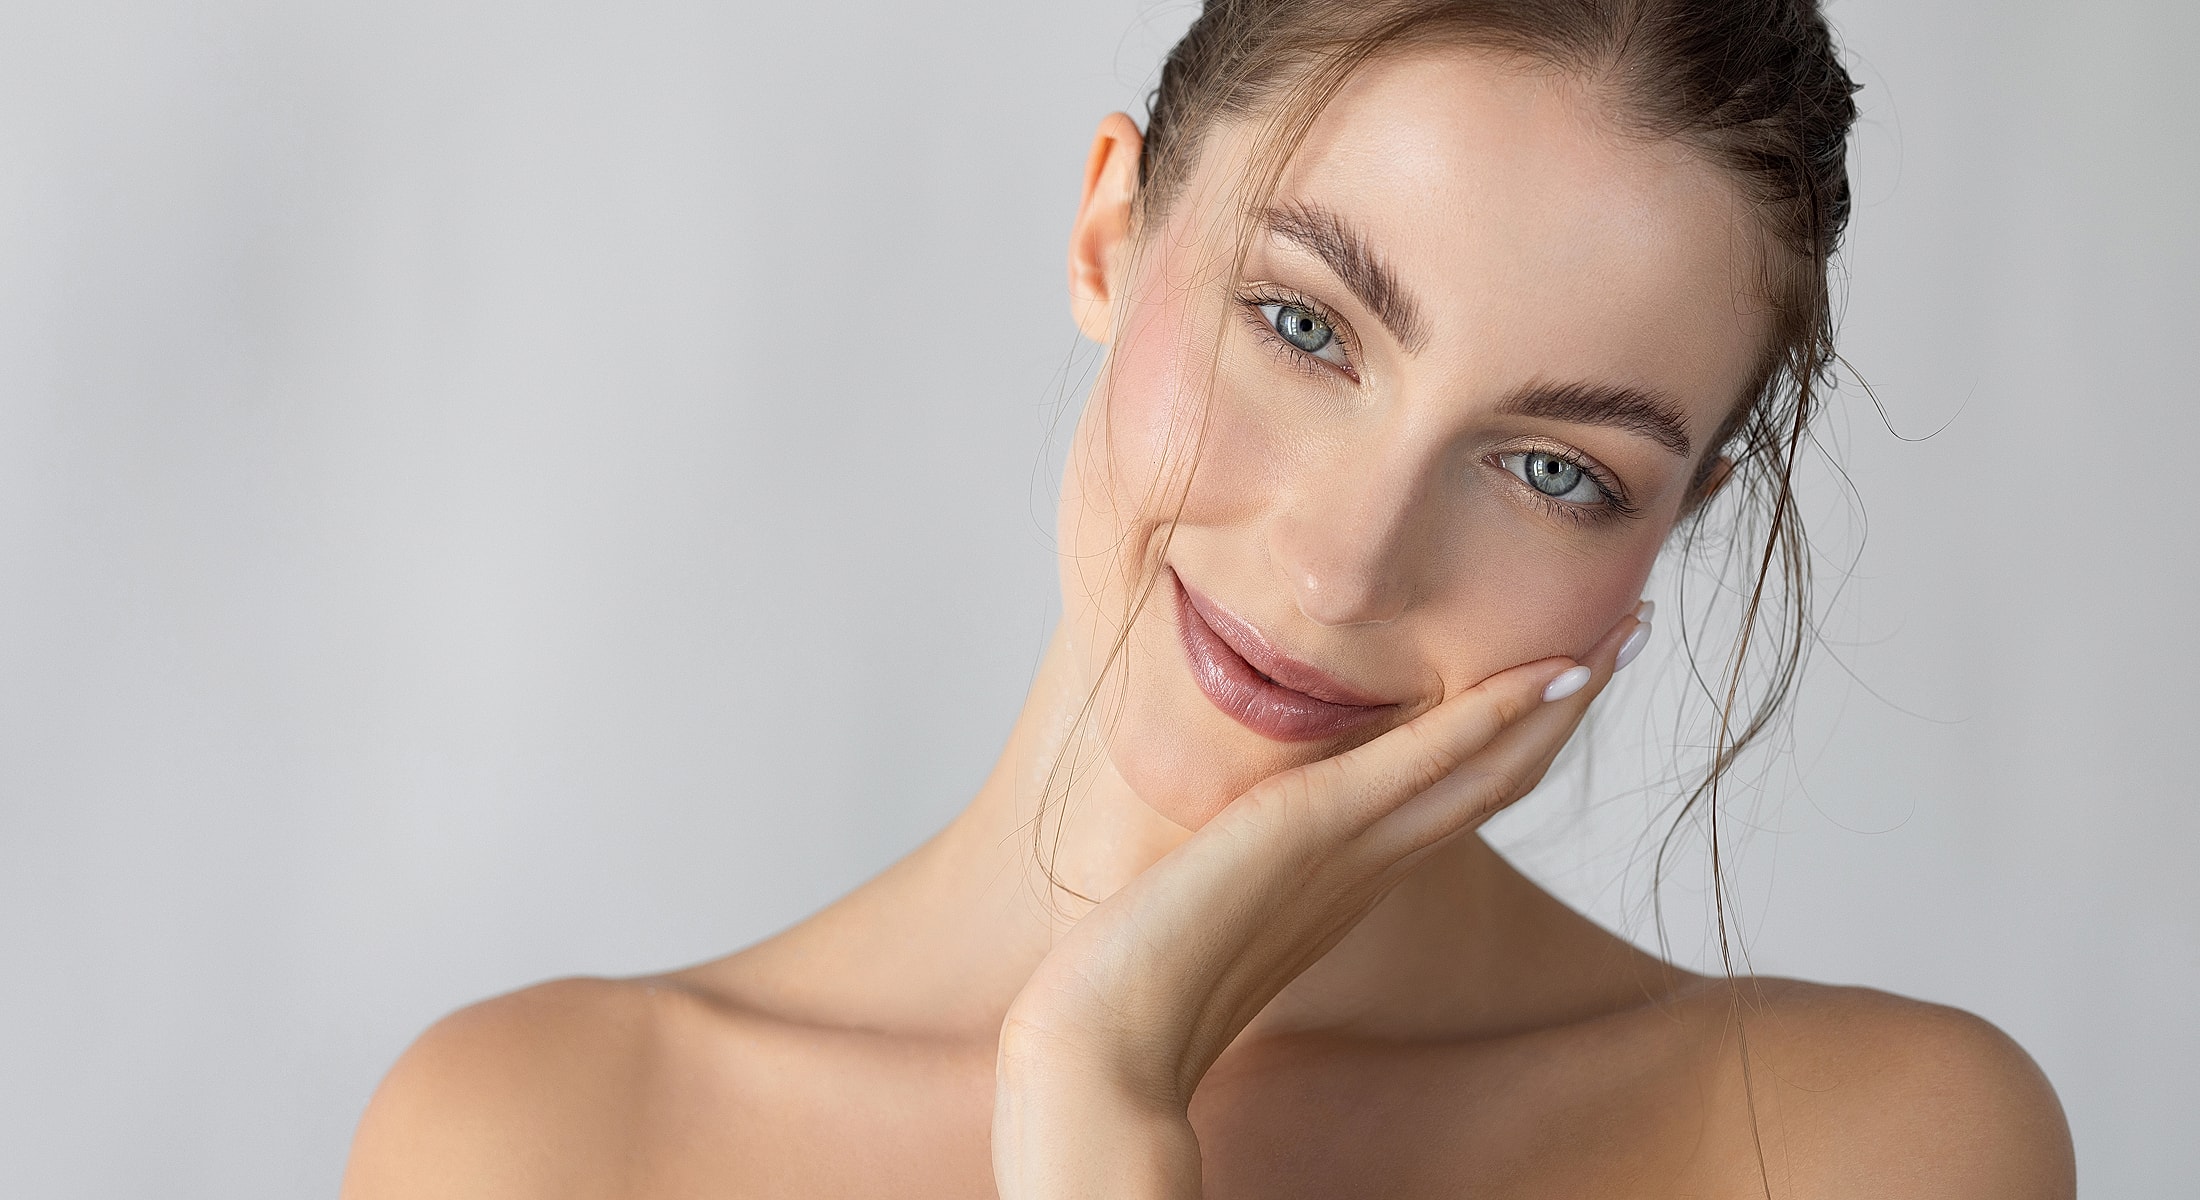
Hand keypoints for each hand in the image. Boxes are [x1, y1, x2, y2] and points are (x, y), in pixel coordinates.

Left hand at [991, 605, 1647, 1199]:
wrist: (1105, 1045)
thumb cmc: (1135, 980)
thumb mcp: (1202, 893)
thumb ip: (1235, 861)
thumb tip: (1219, 832)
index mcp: (1352, 878)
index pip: (1458, 790)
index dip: (1518, 733)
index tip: (1566, 673)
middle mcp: (1372, 866)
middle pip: (1499, 775)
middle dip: (1566, 706)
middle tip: (1628, 634)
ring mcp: (1353, 851)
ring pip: (1486, 767)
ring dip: (1557, 700)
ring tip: (1618, 635)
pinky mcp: (1314, 830)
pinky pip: (1422, 764)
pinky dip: (1487, 717)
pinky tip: (1543, 674)